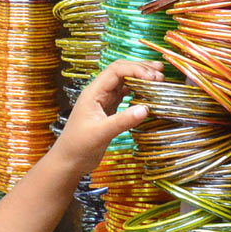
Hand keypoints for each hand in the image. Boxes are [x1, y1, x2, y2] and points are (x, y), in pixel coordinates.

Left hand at [54, 59, 163, 174]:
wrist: (69, 161)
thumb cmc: (79, 146)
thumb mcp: (101, 133)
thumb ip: (123, 121)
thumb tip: (146, 108)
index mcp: (93, 92)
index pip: (116, 70)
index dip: (136, 70)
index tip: (154, 77)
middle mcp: (99, 92)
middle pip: (121, 71)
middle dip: (140, 70)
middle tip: (161, 75)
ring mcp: (104, 101)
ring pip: (124, 82)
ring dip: (140, 78)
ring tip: (159, 77)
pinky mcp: (109, 110)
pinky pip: (125, 95)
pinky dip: (137, 91)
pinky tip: (148, 93)